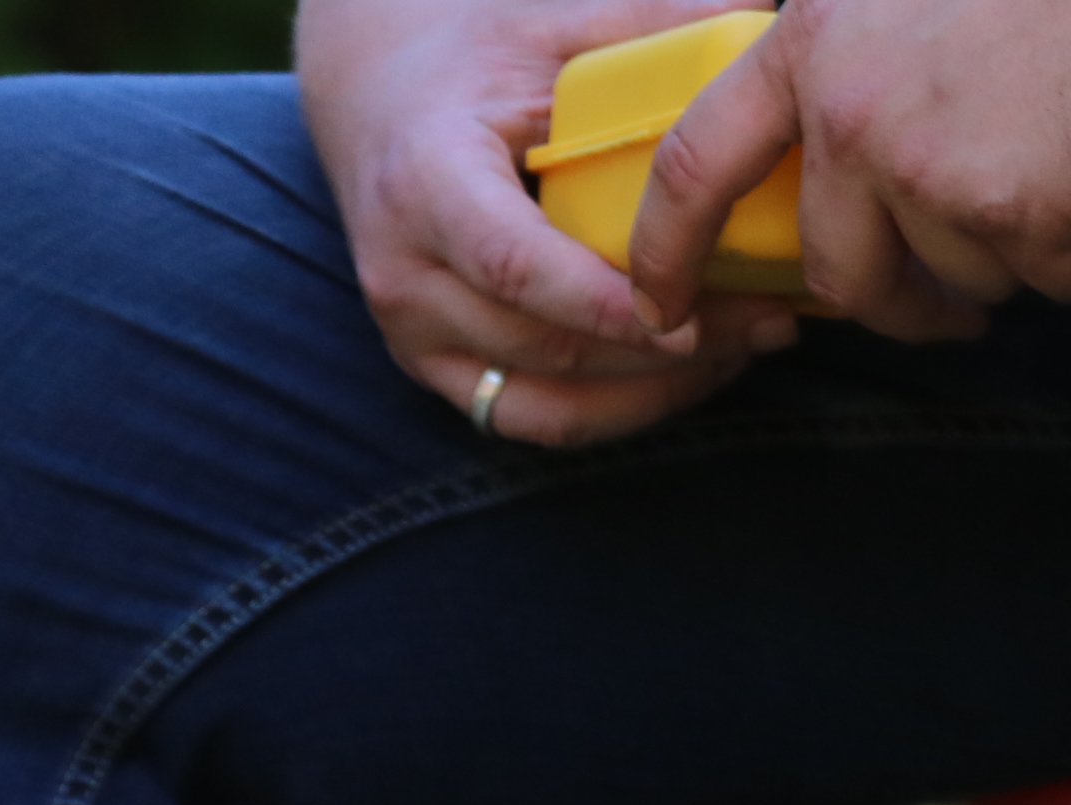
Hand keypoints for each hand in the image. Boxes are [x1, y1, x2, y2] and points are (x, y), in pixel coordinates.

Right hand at [301, 0, 802, 445]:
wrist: (381, 102)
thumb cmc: (479, 59)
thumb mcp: (554, 24)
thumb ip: (651, 25)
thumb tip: (768, 18)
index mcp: (425, 185)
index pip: (511, 265)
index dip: (599, 303)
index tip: (691, 317)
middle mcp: (405, 276)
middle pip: (540, 344)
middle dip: (662, 349)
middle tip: (772, 321)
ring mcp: (412, 335)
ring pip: (540, 400)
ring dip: (650, 389)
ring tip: (745, 348)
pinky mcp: (431, 368)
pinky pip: (527, 417)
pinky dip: (612, 410)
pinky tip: (684, 375)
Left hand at [633, 0, 1070, 341]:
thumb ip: (861, 51)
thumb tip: (832, 154)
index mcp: (820, 38)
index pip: (697, 164)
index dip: (667, 249)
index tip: (663, 308)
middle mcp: (859, 108)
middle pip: (843, 268)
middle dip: (897, 305)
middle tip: (943, 314)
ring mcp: (936, 163)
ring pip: (958, 269)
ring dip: (1013, 254)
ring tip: (1060, 174)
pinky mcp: (1015, 204)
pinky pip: (1039, 270)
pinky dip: (1070, 249)